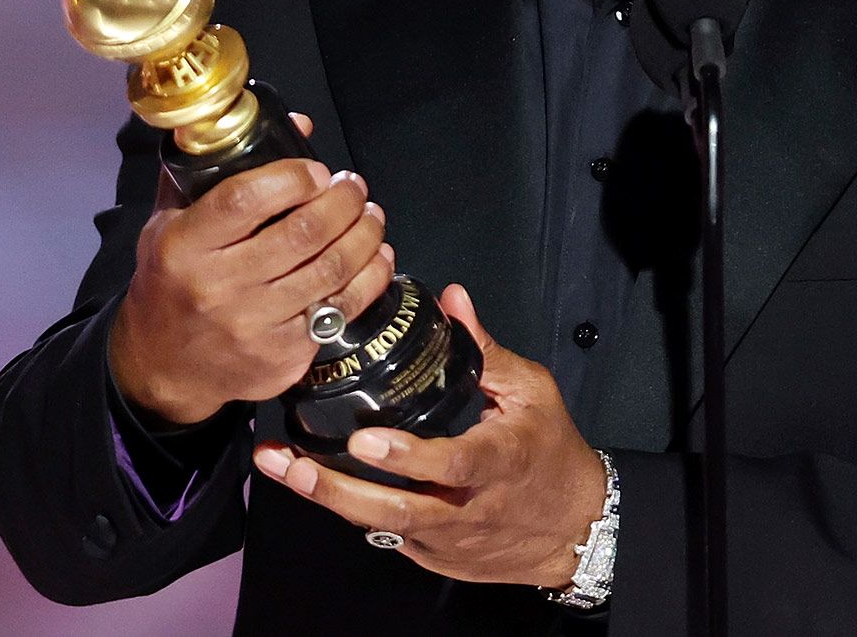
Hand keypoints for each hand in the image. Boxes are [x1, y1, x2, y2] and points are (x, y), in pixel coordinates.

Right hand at [109, 113, 395, 424]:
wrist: (163, 369)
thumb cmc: (171, 283)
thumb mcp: (169, 223)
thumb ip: (217, 170)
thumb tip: (298, 124)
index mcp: (184, 247)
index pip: (244, 200)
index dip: (291, 177)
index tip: (316, 171)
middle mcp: (218, 288)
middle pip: (301, 234)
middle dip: (342, 201)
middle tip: (353, 187)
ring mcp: (254, 327)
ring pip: (331, 270)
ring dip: (364, 235)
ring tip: (370, 215)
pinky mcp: (284, 357)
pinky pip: (342, 310)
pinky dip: (370, 277)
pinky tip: (377, 257)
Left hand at [251, 283, 607, 589]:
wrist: (574, 527)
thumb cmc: (552, 453)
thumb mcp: (531, 392)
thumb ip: (485, 349)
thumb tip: (451, 298)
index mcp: (498, 462)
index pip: (450, 464)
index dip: (406, 457)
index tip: (364, 440)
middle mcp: (469, 508)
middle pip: (398, 512)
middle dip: (338, 490)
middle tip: (291, 464)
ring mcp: (448, 539)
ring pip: (381, 528)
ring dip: (329, 500)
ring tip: (283, 469)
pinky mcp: (435, 558)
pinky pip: (387, 535)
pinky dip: (351, 511)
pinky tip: (314, 484)